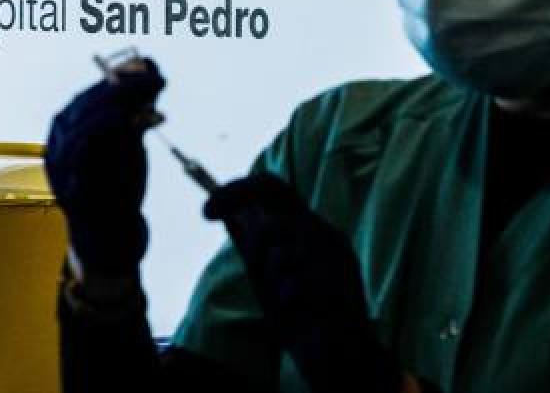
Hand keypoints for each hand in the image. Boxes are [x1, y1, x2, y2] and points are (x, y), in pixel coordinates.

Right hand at [45, 56, 164, 275]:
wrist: (109, 232)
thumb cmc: (118, 182)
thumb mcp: (129, 140)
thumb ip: (136, 108)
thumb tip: (150, 68)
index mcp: (68, 130)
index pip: (91, 95)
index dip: (121, 78)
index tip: (151, 68)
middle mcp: (60, 144)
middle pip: (87, 105)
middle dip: (125, 86)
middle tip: (157, 78)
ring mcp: (64, 167)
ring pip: (85, 125)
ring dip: (120, 104)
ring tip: (151, 94)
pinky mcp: (74, 188)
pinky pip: (86, 154)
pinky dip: (108, 131)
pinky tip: (134, 120)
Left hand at [204, 174, 404, 392]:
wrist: (343, 360)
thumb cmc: (306, 318)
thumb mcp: (270, 281)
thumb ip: (254, 249)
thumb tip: (230, 217)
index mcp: (309, 230)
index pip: (272, 189)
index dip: (236, 190)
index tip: (206, 210)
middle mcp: (325, 234)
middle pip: (278, 206)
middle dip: (255, 236)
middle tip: (257, 269)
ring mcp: (336, 256)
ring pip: (280, 243)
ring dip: (272, 274)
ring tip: (289, 300)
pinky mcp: (340, 282)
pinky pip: (293, 283)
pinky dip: (288, 299)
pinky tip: (301, 311)